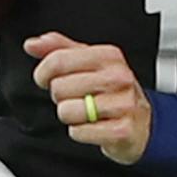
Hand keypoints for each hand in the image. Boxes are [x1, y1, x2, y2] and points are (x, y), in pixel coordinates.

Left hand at [25, 32, 151, 164]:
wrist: (143, 122)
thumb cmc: (112, 91)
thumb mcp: (89, 62)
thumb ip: (59, 49)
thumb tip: (33, 44)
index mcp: (109, 56)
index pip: (58, 60)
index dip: (43, 72)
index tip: (44, 79)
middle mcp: (118, 77)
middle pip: (59, 87)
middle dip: (61, 97)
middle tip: (77, 97)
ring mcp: (122, 104)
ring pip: (67, 111)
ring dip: (71, 116)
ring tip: (86, 112)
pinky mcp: (121, 130)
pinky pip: (78, 131)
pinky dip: (80, 132)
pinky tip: (93, 126)